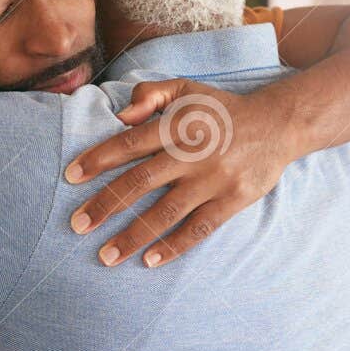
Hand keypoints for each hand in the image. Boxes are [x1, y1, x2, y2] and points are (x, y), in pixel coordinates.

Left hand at [63, 78, 298, 267]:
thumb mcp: (187, 89)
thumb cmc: (222, 109)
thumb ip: (151, 94)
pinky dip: (173, 246)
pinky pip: (198, 228)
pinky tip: (148, 261)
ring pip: (165, 212)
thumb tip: (120, 117)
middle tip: (77, 225)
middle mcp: (193, 153)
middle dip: (106, 204)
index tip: (70, 177)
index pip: (130, 143)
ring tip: (105, 256)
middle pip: (141, 181)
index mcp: (178, 125)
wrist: (278, 124)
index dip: (98, 159)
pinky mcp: (232, 201)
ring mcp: (214, 180)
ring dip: (133, 236)